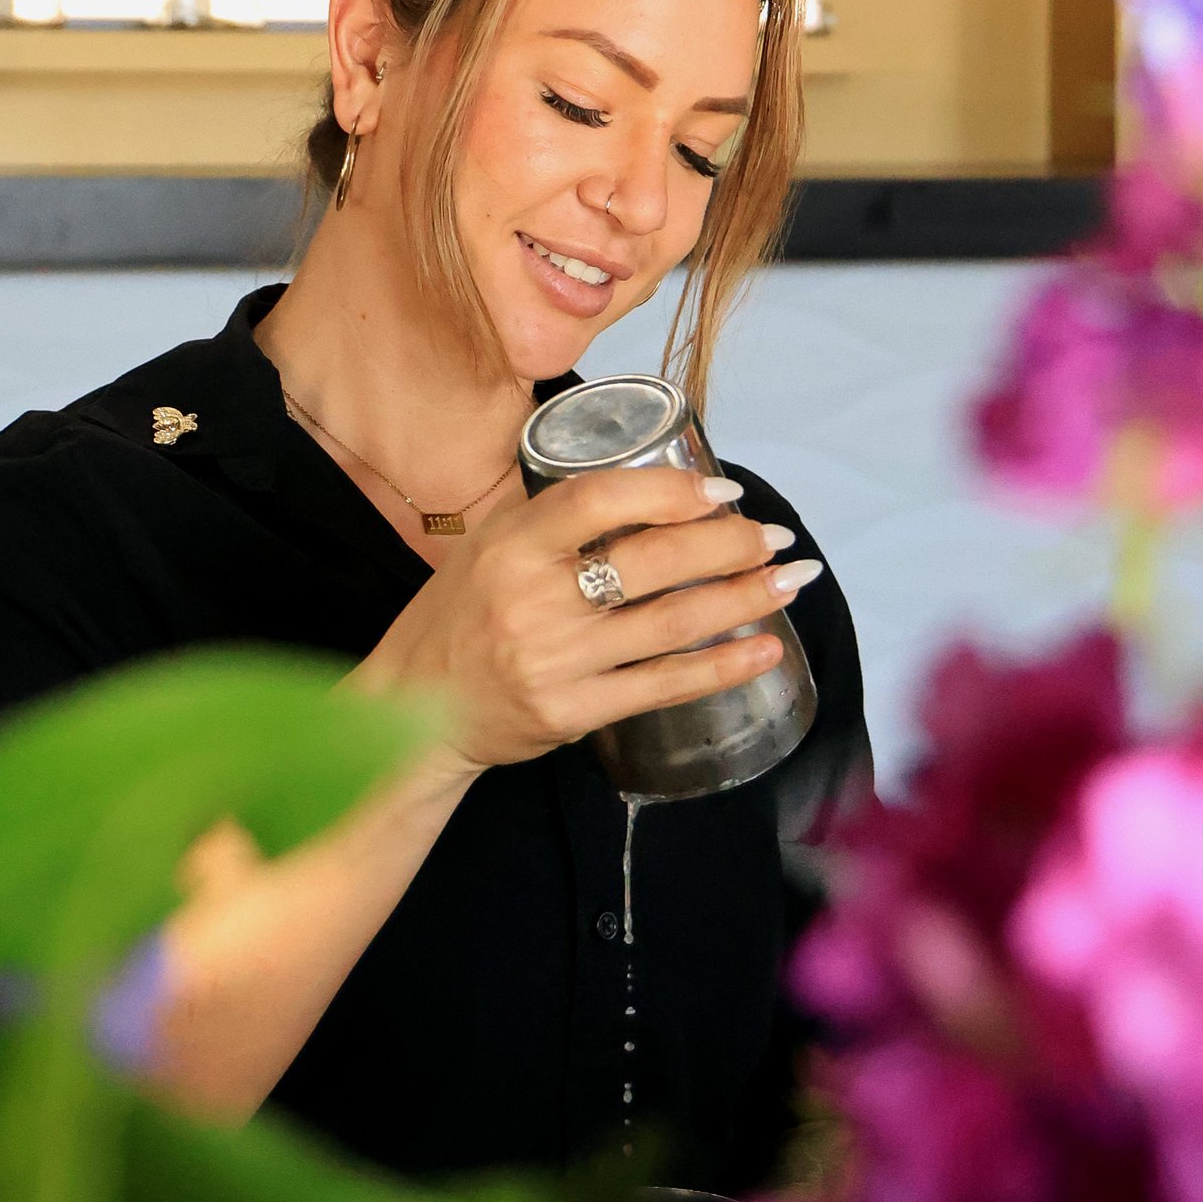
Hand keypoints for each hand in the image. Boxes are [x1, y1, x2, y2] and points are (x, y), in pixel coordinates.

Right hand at [348, 463, 817, 780]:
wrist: (413, 708)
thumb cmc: (458, 615)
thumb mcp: (489, 547)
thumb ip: (555, 519)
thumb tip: (653, 487)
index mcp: (509, 546)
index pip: (597, 501)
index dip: (668, 491)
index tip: (721, 492)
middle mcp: (531, 600)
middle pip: (651, 562)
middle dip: (729, 545)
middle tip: (776, 537)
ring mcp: (554, 661)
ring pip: (670, 624)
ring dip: (743, 599)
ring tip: (790, 580)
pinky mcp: (571, 714)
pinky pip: (662, 687)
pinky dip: (722, 667)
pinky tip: (765, 650)